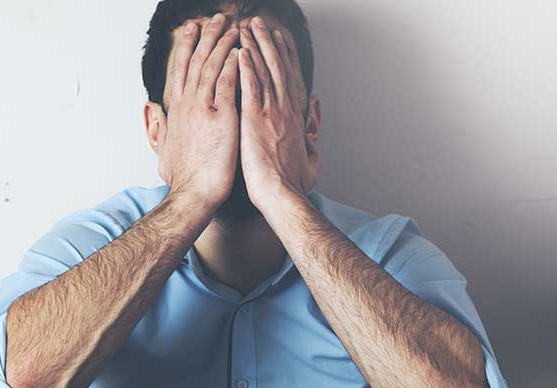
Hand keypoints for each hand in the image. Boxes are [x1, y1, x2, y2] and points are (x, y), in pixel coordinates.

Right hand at [158, 13, 239, 207]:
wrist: (193, 193)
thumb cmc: (183, 178)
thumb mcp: (163, 148)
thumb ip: (158, 125)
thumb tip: (151, 109)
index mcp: (177, 110)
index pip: (182, 70)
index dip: (188, 48)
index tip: (193, 30)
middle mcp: (188, 104)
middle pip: (196, 61)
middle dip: (206, 37)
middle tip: (216, 18)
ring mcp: (204, 108)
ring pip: (211, 66)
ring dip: (222, 43)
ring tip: (231, 25)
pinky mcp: (221, 117)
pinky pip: (227, 83)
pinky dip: (233, 65)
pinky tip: (239, 50)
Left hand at [237, 17, 319, 210]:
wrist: (282, 194)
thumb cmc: (295, 183)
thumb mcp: (312, 158)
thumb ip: (313, 136)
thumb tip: (315, 121)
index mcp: (295, 116)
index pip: (289, 79)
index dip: (283, 57)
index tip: (278, 41)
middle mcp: (285, 109)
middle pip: (277, 67)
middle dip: (269, 43)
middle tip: (261, 24)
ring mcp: (271, 111)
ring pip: (264, 70)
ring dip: (256, 46)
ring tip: (249, 27)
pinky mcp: (254, 118)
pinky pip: (250, 85)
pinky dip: (247, 66)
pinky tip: (241, 50)